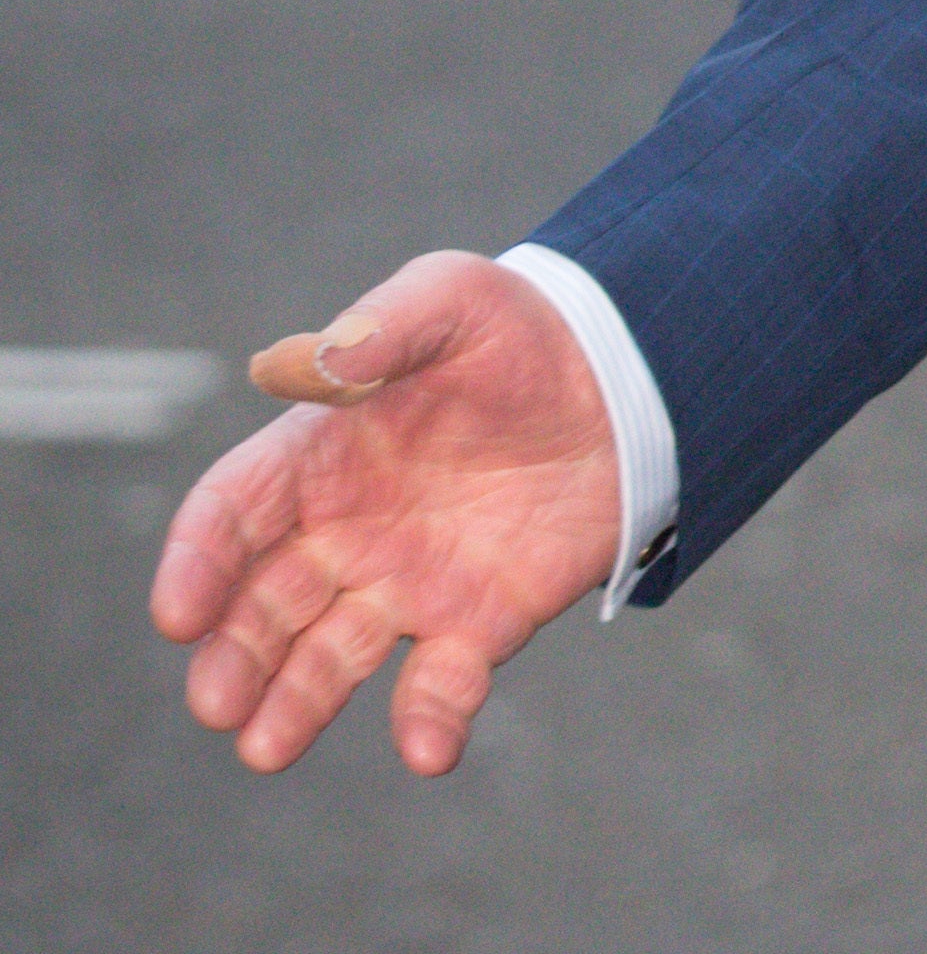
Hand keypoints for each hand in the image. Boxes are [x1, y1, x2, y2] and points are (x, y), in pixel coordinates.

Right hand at [148, 250, 622, 775]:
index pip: (233, 515)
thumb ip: (380, 329)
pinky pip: (445, 681)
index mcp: (319, 457)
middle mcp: (347, 532)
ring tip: (263, 749)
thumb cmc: (519, 331)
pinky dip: (431, 719)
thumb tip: (295, 364)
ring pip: (331, 657)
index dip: (198, 563)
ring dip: (297, 704)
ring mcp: (409, 582)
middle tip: (215, 702)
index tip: (179, 615)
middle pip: (265, 603)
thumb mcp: (452, 300)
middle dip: (234, 655)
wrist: (624, 377)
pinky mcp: (482, 618)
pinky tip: (427, 751)